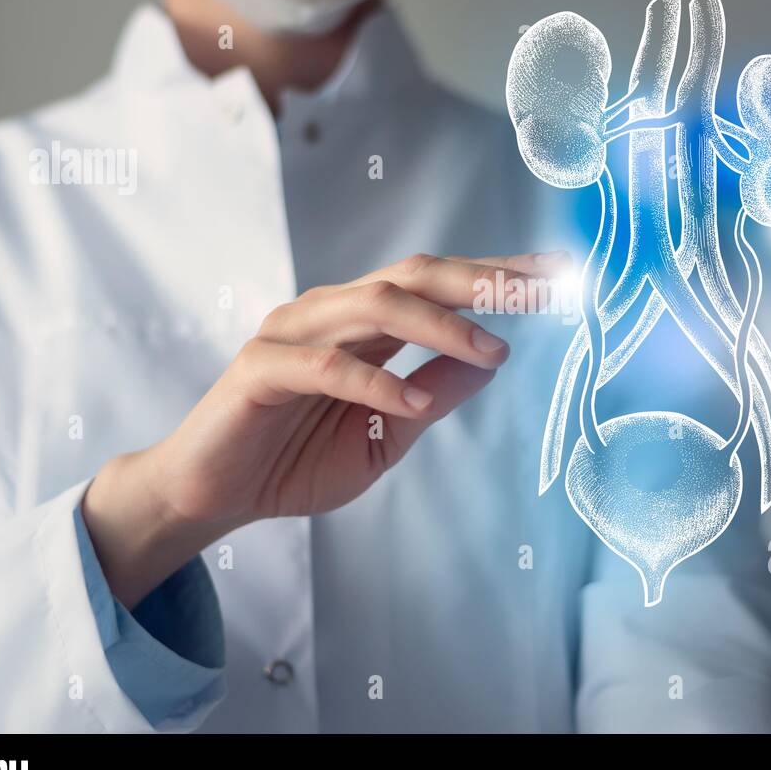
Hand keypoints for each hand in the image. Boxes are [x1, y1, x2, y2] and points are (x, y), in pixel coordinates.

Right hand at [82, 251, 563, 605]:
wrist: (212, 494)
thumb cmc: (294, 460)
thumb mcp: (383, 436)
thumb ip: (431, 397)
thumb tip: (491, 363)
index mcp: (362, 324)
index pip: (437, 283)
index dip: (496, 275)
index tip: (558, 275)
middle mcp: (330, 313)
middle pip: (414, 274)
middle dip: (482, 278)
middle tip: (542, 290)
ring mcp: (292, 333)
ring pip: (374, 304)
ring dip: (441, 325)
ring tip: (493, 351)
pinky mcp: (260, 368)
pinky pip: (326, 365)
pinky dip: (373, 381)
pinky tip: (411, 403)